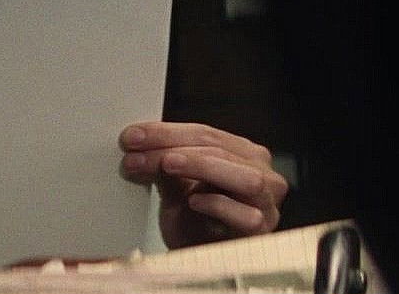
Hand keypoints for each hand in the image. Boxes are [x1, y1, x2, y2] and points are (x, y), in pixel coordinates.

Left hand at [119, 122, 286, 248]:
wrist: (202, 265)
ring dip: (201, 166)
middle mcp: (261, 174)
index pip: (204, 134)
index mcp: (241, 155)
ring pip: (243, 176)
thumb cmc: (195, 226)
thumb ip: (161, 167)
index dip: (166, 132)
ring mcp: (266, 203)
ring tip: (167, 164)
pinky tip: (194, 201)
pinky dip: (219, 205)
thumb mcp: (174, 190)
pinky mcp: (262, 232)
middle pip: (219, 149)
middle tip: (137, 154)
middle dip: (174, 147)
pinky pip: (246, 215)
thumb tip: (135, 145)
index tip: (132, 137)